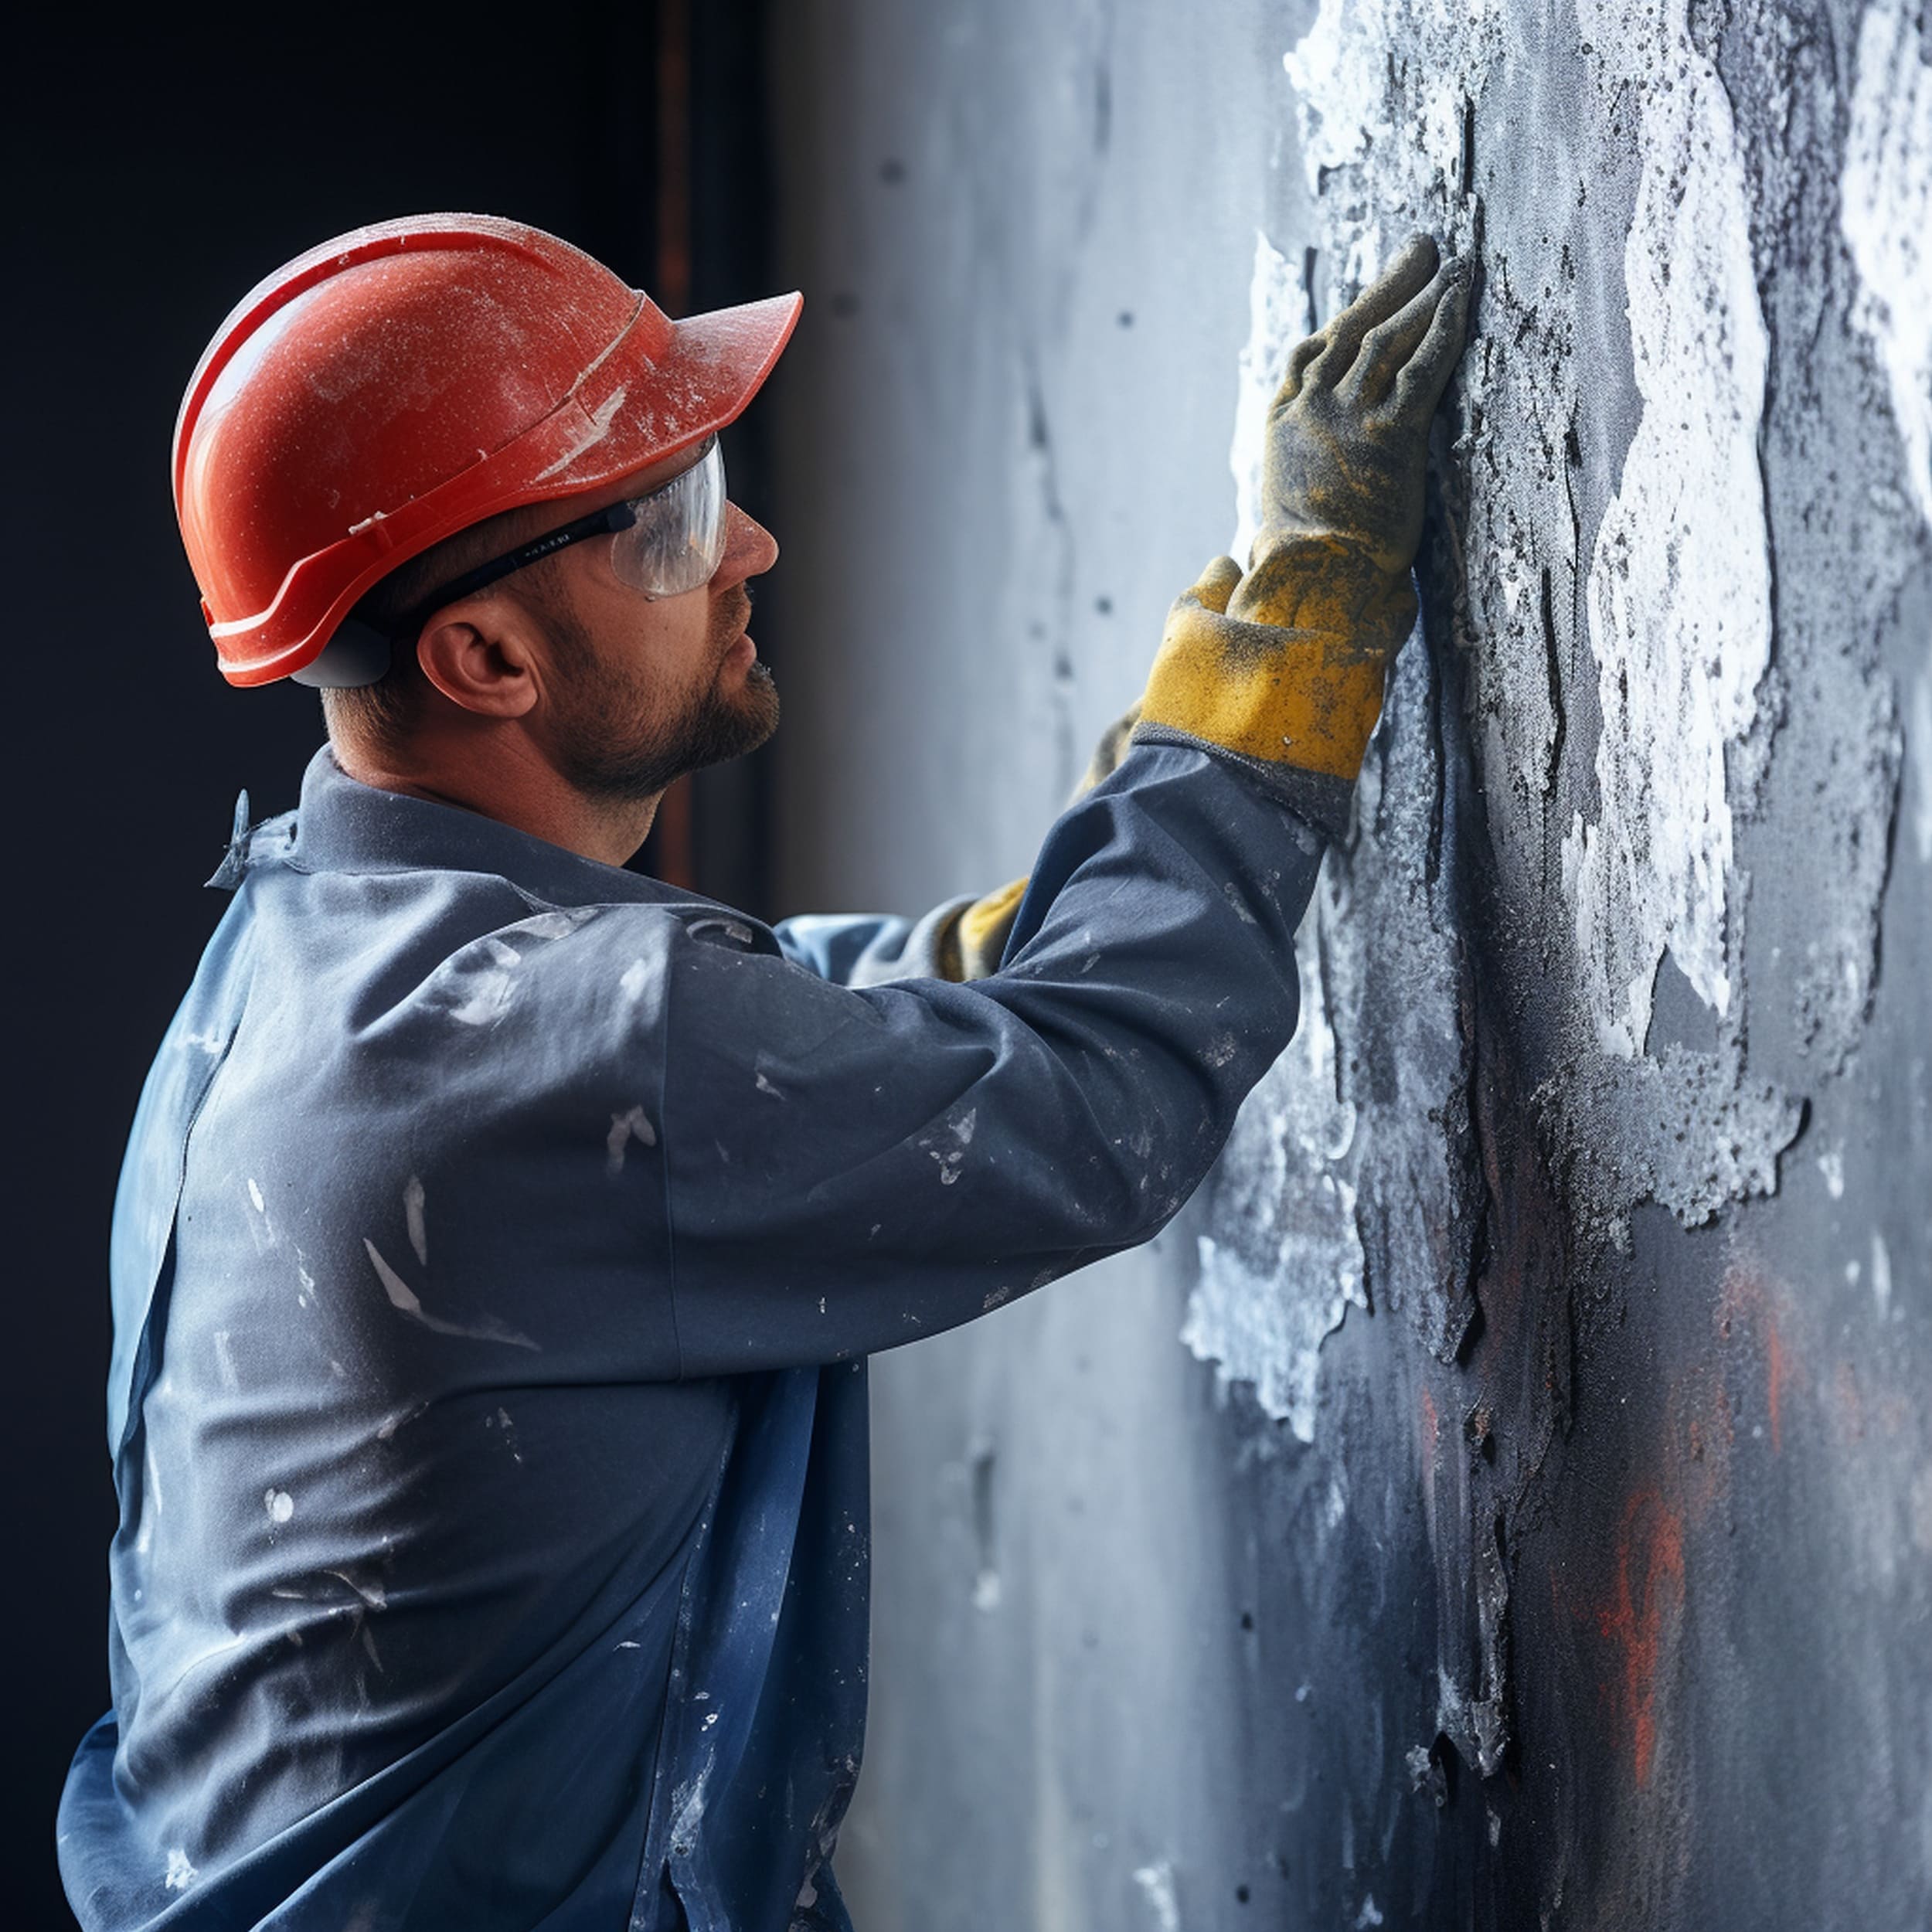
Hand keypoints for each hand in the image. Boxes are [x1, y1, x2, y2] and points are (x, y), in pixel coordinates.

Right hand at [1239, 234, 1468, 605]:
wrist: (1311, 582)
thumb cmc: (1300, 561)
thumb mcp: (1283, 509)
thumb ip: (1299, 476)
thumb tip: (1307, 486)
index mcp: (1281, 426)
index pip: (1311, 356)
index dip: (1344, 321)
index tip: (1371, 298)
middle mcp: (1311, 411)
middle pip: (1354, 332)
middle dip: (1390, 286)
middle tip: (1421, 249)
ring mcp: (1348, 419)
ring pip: (1389, 341)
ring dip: (1426, 296)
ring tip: (1457, 266)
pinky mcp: (1389, 435)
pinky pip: (1423, 368)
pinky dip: (1445, 329)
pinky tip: (1464, 300)